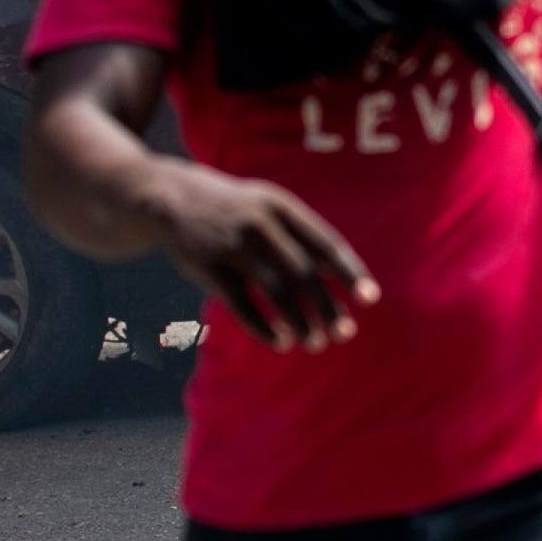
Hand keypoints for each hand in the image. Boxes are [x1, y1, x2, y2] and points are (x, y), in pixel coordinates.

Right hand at [140, 160, 377, 351]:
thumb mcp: (270, 206)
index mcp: (282, 206)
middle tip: (346, 332)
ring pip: (274, 291)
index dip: (349, 272)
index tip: (370, 298)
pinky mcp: (207, 269)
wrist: (171, 197)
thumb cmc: (236, 208)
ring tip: (317, 343)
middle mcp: (260, 224)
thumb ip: (302, 237)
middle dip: (327, 305)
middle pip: (303, 271)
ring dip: (299, 321)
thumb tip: (342, 274)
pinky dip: (263, 327)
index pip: (325, 242)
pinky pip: (241, 305)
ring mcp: (232, 246)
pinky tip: (282, 342)